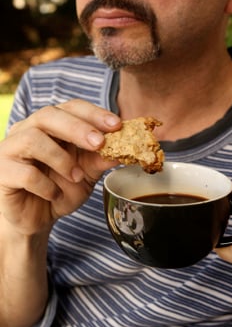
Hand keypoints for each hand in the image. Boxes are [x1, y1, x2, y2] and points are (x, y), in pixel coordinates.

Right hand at [0, 99, 120, 235]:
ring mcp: (11, 149)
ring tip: (76, 177)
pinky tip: (54, 194)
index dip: (93, 113)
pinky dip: (45, 185)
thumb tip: (125, 147)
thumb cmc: (60, 189)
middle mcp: (28, 130)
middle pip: (48, 115)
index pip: (71, 107)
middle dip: (77, 128)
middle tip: (99, 143)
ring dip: (61, 159)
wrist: (36, 218)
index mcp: (50, 125)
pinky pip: (24, 172)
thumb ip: (100, 159)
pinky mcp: (2, 172)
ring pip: (33, 139)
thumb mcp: (86, 174)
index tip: (116, 125)